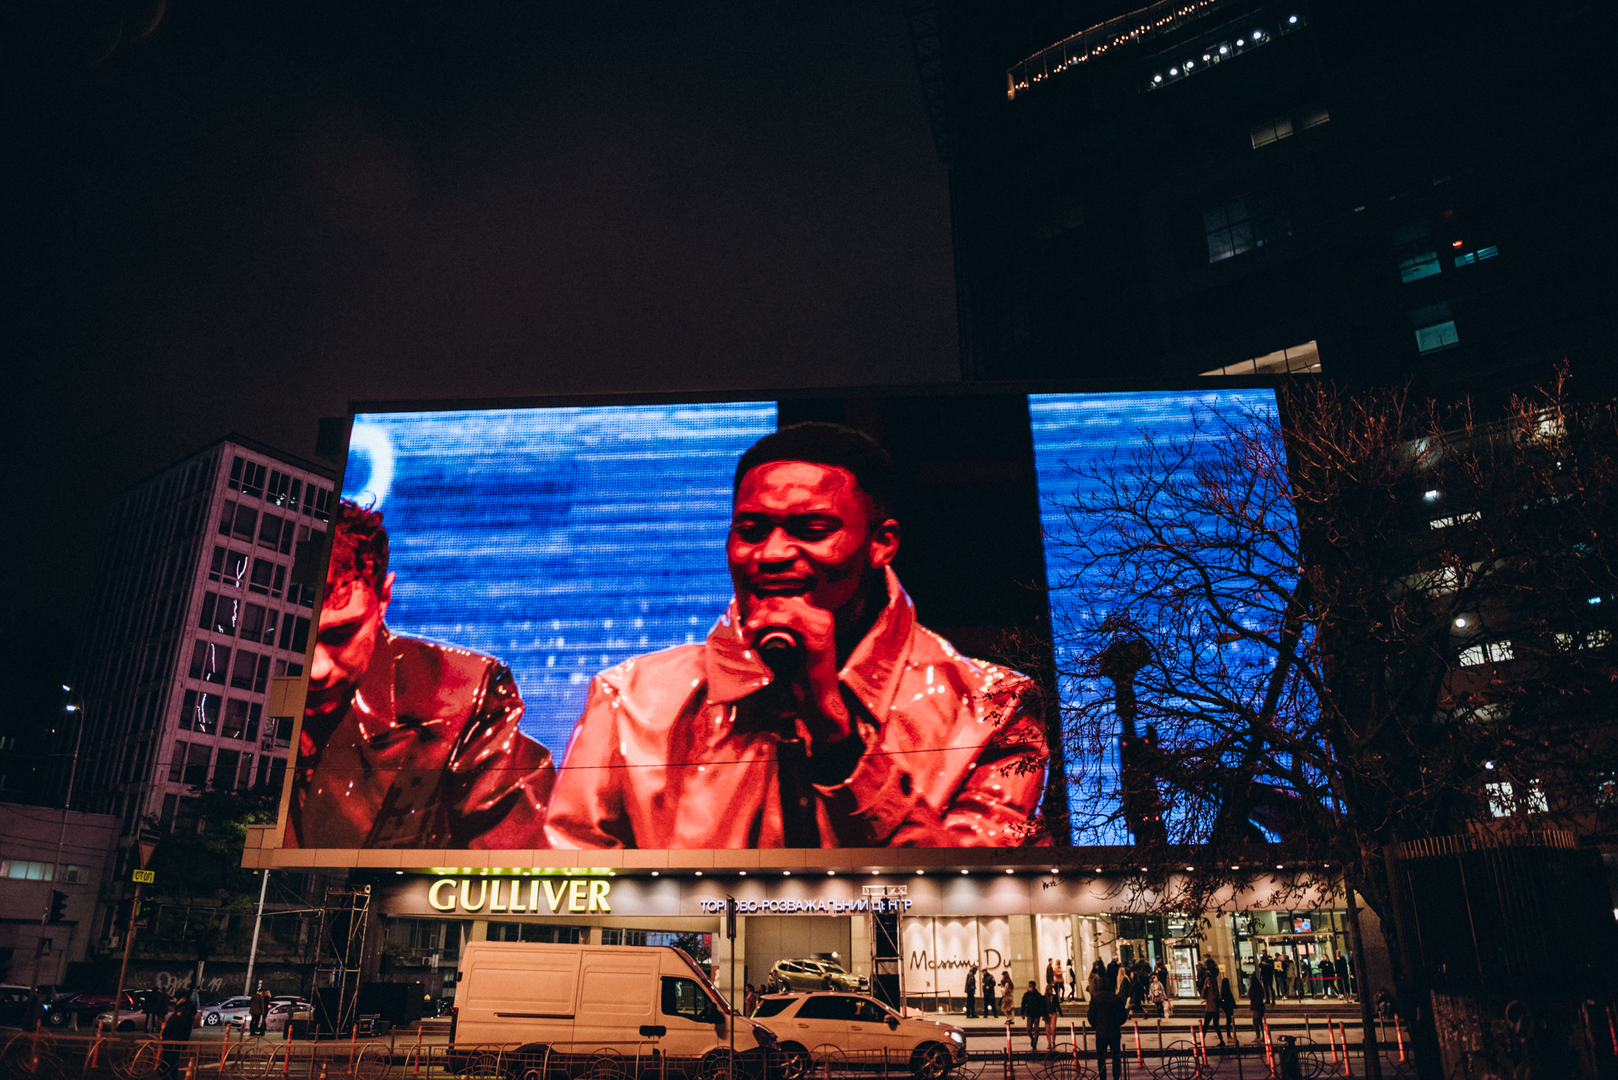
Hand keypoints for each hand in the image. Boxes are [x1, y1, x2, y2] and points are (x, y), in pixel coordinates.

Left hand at [743, 594, 851, 743]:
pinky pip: (791, 619)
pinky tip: (756, 629)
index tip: (748, 624)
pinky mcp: (819, 636)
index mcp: (815, 616)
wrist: (820, 698)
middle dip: (758, 612)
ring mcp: (822, 624)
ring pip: (783, 606)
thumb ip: (777, 632)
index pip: (783, 600)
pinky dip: (769, 622)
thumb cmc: (802, 677)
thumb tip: (752, 621)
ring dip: (761, 617)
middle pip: (781, 600)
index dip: (761, 607)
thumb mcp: (788, 648)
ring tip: (748, 631)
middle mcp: (821, 616)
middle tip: (745, 630)